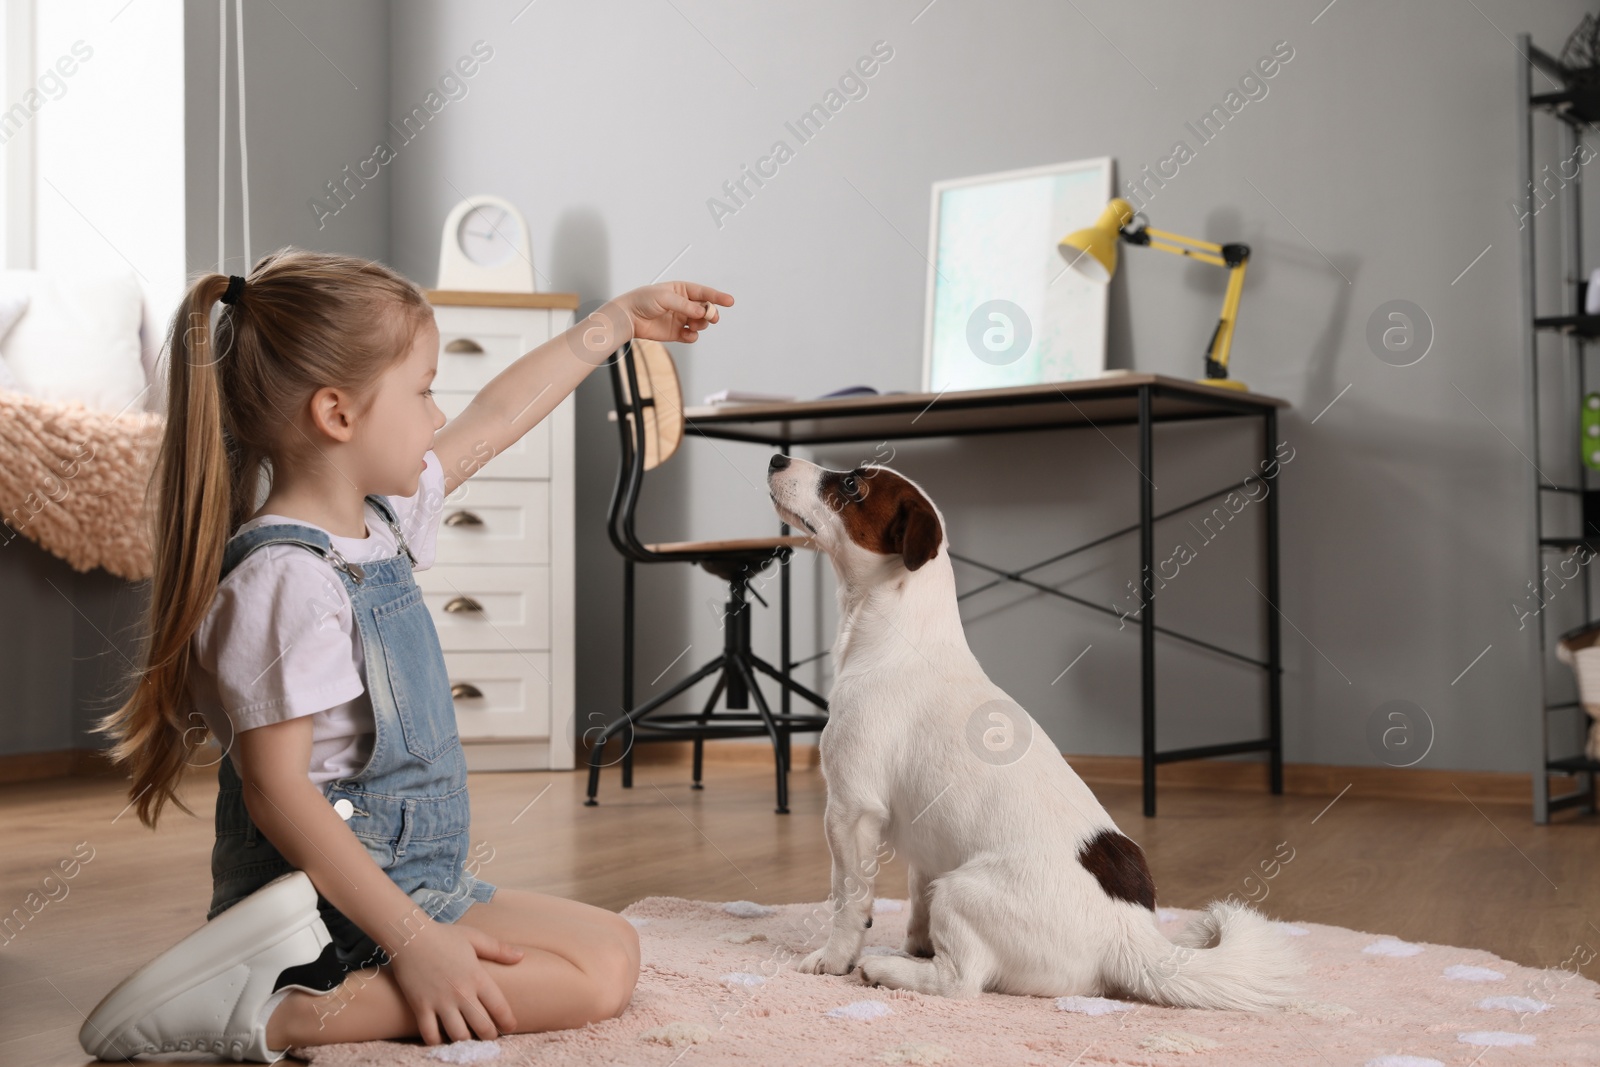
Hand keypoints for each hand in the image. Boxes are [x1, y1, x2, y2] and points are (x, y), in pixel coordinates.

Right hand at [386, 920, 524, 1043]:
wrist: (410, 936)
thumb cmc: (444, 936)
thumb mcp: (475, 938)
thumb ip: (499, 949)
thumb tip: (521, 957)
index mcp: (477, 976)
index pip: (499, 1007)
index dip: (507, 1022)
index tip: (510, 1027)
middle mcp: (461, 992)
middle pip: (482, 1026)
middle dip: (490, 1036)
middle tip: (490, 1036)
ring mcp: (440, 1001)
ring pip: (458, 1035)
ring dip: (466, 1040)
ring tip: (469, 1038)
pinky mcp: (420, 1006)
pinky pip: (430, 1033)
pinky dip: (437, 1041)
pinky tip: (442, 1038)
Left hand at [616, 281, 732, 343]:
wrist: (628, 317)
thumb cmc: (643, 301)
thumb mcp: (665, 298)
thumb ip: (685, 305)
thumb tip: (701, 311)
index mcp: (681, 290)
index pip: (704, 292)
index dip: (717, 297)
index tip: (730, 301)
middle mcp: (683, 304)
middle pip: (705, 309)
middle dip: (710, 313)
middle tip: (710, 317)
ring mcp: (681, 318)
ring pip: (700, 323)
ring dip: (700, 325)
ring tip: (692, 325)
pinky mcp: (676, 332)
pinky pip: (691, 336)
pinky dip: (692, 336)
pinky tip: (686, 335)